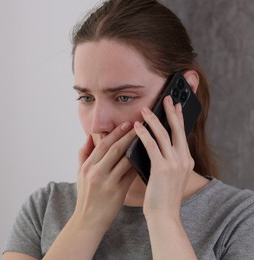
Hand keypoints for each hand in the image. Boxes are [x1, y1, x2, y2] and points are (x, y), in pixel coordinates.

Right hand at [74, 122, 136, 233]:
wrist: (88, 221)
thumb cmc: (86, 196)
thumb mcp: (79, 174)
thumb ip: (83, 154)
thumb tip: (89, 137)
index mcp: (87, 167)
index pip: (102, 145)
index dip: (115, 133)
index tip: (127, 124)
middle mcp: (96, 172)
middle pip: (115, 149)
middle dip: (129, 135)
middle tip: (141, 125)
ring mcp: (107, 182)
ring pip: (125, 160)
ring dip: (137, 148)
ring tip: (148, 139)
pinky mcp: (117, 192)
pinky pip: (130, 175)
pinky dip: (138, 165)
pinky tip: (147, 157)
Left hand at [134, 96, 193, 218]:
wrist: (164, 215)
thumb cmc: (162, 196)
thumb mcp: (170, 175)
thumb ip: (166, 159)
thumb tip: (155, 144)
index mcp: (186, 160)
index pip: (182, 134)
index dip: (179, 118)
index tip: (175, 106)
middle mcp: (183, 160)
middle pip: (177, 130)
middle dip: (171, 112)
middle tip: (166, 98)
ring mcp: (174, 164)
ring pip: (163, 135)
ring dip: (153, 120)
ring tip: (145, 110)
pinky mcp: (162, 169)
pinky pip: (151, 146)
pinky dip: (144, 135)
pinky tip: (136, 127)